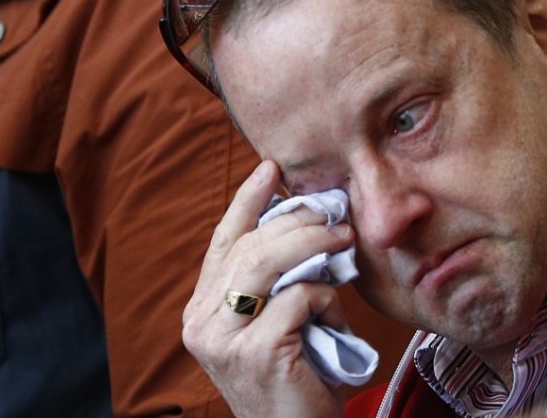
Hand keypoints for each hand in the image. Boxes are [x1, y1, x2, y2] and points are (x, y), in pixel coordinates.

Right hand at [182, 161, 354, 417]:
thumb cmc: (292, 377)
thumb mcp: (274, 322)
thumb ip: (276, 281)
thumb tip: (308, 223)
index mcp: (202, 310)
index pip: (223, 241)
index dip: (247, 200)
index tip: (270, 168)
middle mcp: (202, 322)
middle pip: (249, 245)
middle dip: (296, 221)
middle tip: (334, 216)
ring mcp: (224, 339)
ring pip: (266, 263)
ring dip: (313, 244)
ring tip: (344, 240)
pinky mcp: (256, 353)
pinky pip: (297, 299)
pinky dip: (324, 298)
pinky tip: (333, 316)